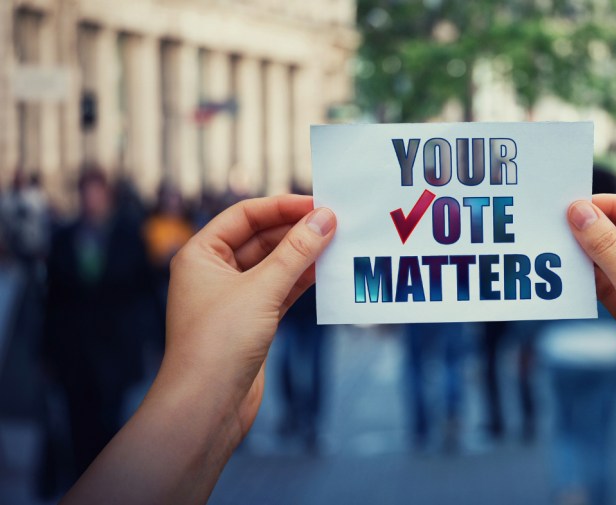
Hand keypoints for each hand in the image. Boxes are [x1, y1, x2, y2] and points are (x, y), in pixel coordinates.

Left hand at [162, 195, 335, 435]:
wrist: (206, 406)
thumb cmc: (219, 343)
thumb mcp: (262, 289)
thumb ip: (296, 252)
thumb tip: (325, 218)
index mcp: (201, 255)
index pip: (245, 216)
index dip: (281, 206)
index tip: (318, 203)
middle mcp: (214, 273)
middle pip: (261, 238)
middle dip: (296, 231)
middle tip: (335, 223)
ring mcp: (234, 299)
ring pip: (275, 265)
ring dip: (304, 255)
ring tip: (338, 244)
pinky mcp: (252, 322)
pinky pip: (281, 290)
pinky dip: (303, 281)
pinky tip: (328, 272)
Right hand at [568, 195, 615, 504]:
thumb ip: (606, 246)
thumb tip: (578, 211)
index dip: (615, 205)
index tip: (578, 203)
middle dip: (600, 229)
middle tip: (562, 222)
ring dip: (593, 255)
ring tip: (559, 245)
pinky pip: (613, 287)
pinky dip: (592, 280)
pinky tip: (568, 274)